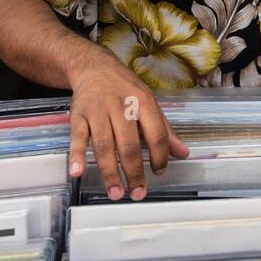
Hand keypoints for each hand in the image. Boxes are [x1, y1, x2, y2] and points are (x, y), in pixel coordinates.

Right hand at [65, 45, 187, 200]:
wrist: (94, 67)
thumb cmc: (126, 89)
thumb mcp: (149, 103)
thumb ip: (165, 131)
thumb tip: (183, 154)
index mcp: (143, 102)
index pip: (156, 134)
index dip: (160, 156)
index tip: (159, 172)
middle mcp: (121, 106)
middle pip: (129, 144)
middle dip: (134, 172)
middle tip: (138, 193)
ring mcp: (98, 111)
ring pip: (104, 146)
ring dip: (110, 172)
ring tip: (116, 193)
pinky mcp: (78, 115)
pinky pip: (77, 137)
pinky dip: (76, 155)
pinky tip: (78, 172)